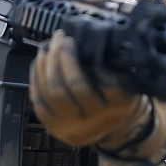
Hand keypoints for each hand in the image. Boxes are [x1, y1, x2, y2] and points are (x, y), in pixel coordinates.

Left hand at [29, 29, 152, 149]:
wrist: (110, 129)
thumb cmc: (119, 98)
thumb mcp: (129, 84)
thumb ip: (116, 67)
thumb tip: (94, 39)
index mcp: (118, 106)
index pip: (107, 83)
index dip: (96, 63)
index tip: (83, 41)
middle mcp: (96, 120)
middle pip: (76, 86)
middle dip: (64, 56)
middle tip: (61, 37)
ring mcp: (72, 126)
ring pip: (53, 93)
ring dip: (47, 64)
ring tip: (48, 45)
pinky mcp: (54, 127)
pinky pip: (39, 101)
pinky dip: (36, 78)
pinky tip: (39, 61)